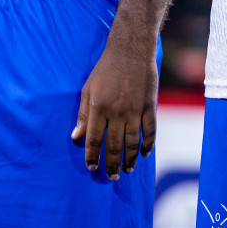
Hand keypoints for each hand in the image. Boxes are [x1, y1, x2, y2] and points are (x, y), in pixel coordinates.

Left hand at [71, 41, 156, 180]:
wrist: (131, 50)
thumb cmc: (105, 69)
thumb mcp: (88, 89)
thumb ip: (83, 114)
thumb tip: (76, 137)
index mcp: (99, 108)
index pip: (94, 140)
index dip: (92, 156)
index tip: (91, 168)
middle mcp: (117, 113)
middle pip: (114, 146)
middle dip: (111, 164)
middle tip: (111, 176)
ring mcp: (135, 110)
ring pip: (132, 142)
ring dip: (129, 159)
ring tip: (126, 170)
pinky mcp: (149, 107)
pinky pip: (150, 131)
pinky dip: (148, 144)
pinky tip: (144, 154)